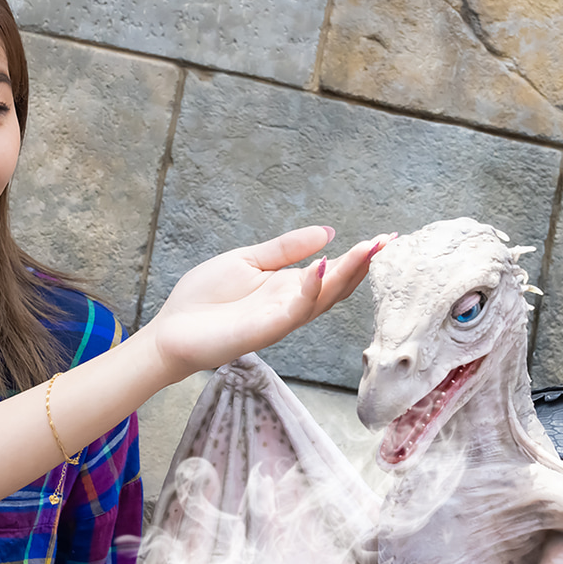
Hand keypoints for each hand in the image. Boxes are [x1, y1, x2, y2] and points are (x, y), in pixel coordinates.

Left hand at [142, 227, 384, 379]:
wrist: (172, 331)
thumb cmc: (205, 298)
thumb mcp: (249, 260)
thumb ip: (285, 248)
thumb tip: (327, 232)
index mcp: (289, 286)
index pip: (332, 271)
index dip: (358, 256)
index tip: (385, 238)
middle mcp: (292, 304)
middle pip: (337, 286)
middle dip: (363, 264)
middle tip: (390, 242)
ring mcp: (282, 319)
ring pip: (324, 298)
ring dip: (347, 274)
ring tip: (368, 249)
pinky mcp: (266, 330)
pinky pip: (295, 310)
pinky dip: (310, 290)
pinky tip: (320, 267)